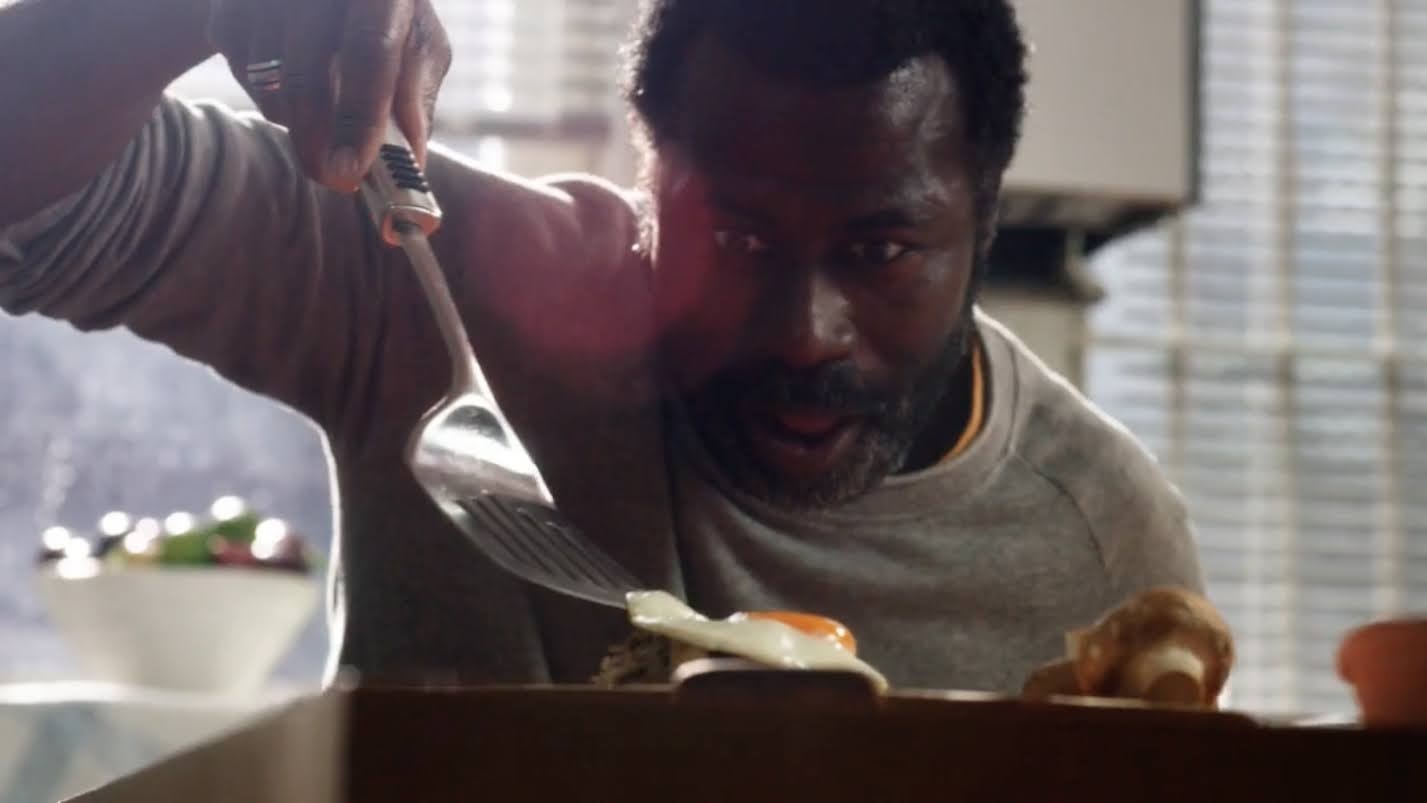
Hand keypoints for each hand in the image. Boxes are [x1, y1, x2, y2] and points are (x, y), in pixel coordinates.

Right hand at [209, 0, 451, 192]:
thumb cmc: (383, 21)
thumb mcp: (414, 48)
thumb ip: (414, 101)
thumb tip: (410, 168)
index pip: (371, 50)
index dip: (361, 116)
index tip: (352, 171)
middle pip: (307, 73)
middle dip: (317, 139)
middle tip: (332, 178)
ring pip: (270, 82)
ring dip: (295, 120)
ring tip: (321, 116)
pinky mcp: (229, 8)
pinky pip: (243, 74)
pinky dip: (269, 97)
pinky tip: (291, 83)